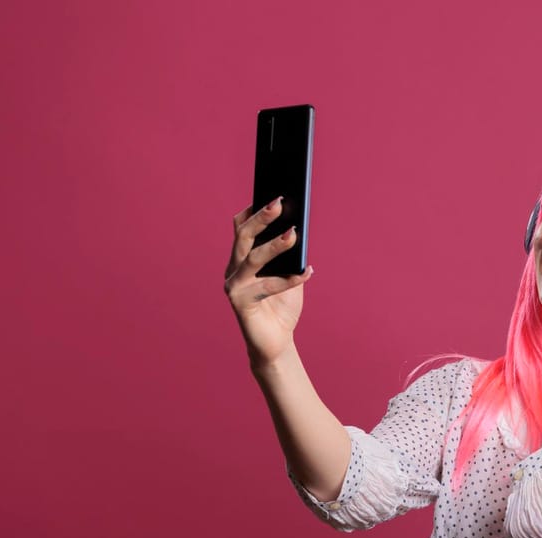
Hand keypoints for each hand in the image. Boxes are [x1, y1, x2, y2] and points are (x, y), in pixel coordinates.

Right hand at [223, 197, 315, 367]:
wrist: (277, 342)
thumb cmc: (282, 308)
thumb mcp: (290, 276)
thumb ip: (290, 256)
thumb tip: (298, 229)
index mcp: (242, 259)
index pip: (241, 228)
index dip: (253, 209)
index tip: (271, 191)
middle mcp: (233, 269)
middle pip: (243, 236)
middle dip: (261, 218)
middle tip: (279, 202)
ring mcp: (234, 285)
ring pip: (252, 258)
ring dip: (274, 245)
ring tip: (294, 234)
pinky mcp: (240, 302)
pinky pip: (267, 286)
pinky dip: (289, 279)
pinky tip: (307, 272)